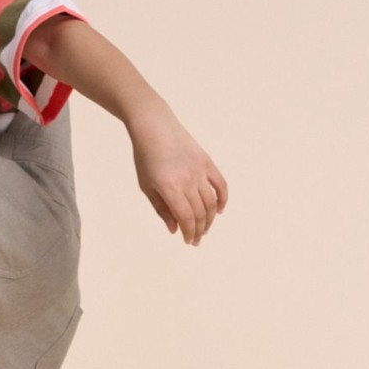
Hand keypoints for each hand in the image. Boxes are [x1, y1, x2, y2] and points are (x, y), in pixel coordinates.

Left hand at [128, 97, 228, 245]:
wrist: (154, 127)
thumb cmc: (146, 158)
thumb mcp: (146, 186)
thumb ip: (161, 209)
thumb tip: (175, 230)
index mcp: (169, 187)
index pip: (186, 218)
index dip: (189, 233)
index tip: (188, 241)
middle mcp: (187, 180)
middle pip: (200, 213)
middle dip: (199, 230)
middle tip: (196, 239)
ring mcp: (199, 170)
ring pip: (211, 202)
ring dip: (210, 219)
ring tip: (205, 228)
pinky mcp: (207, 162)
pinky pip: (221, 185)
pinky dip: (222, 199)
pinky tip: (219, 211)